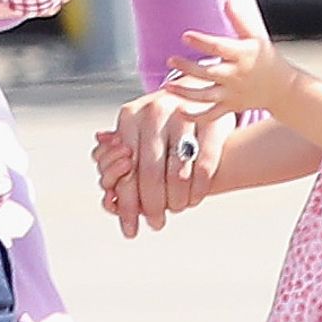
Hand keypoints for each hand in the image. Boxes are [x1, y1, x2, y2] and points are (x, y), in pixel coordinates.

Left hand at [91, 89, 235, 237]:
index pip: (124, 169)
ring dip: (177, 201)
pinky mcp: (212, 121)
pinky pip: (204, 166)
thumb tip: (109, 201)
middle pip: (150, 174)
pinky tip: (195, 198)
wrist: (199, 94)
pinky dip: (198, 189)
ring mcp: (185, 113)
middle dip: (153, 206)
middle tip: (156, 223)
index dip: (127, 203)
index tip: (131, 228)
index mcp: (130, 116)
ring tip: (177, 208)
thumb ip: (117, 165)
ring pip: (178, 174)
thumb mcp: (135, 136)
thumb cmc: (160, 127)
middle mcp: (154, 111)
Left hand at [164, 1, 290, 117]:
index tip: (185, 36)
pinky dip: (196, 116)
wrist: (283, 89)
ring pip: (206, 96)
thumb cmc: (267, 58)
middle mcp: (236, 75)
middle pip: (208, 73)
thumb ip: (240, 20)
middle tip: (170, 60)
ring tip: (167, 86)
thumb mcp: (256, 36)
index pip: (219, 47)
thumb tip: (228, 0)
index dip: (201, 42)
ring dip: (186, 92)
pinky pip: (212, 115)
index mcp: (242, 55)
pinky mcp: (231, 107)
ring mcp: (232, 94)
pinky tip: (181, 111)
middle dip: (188, 68)